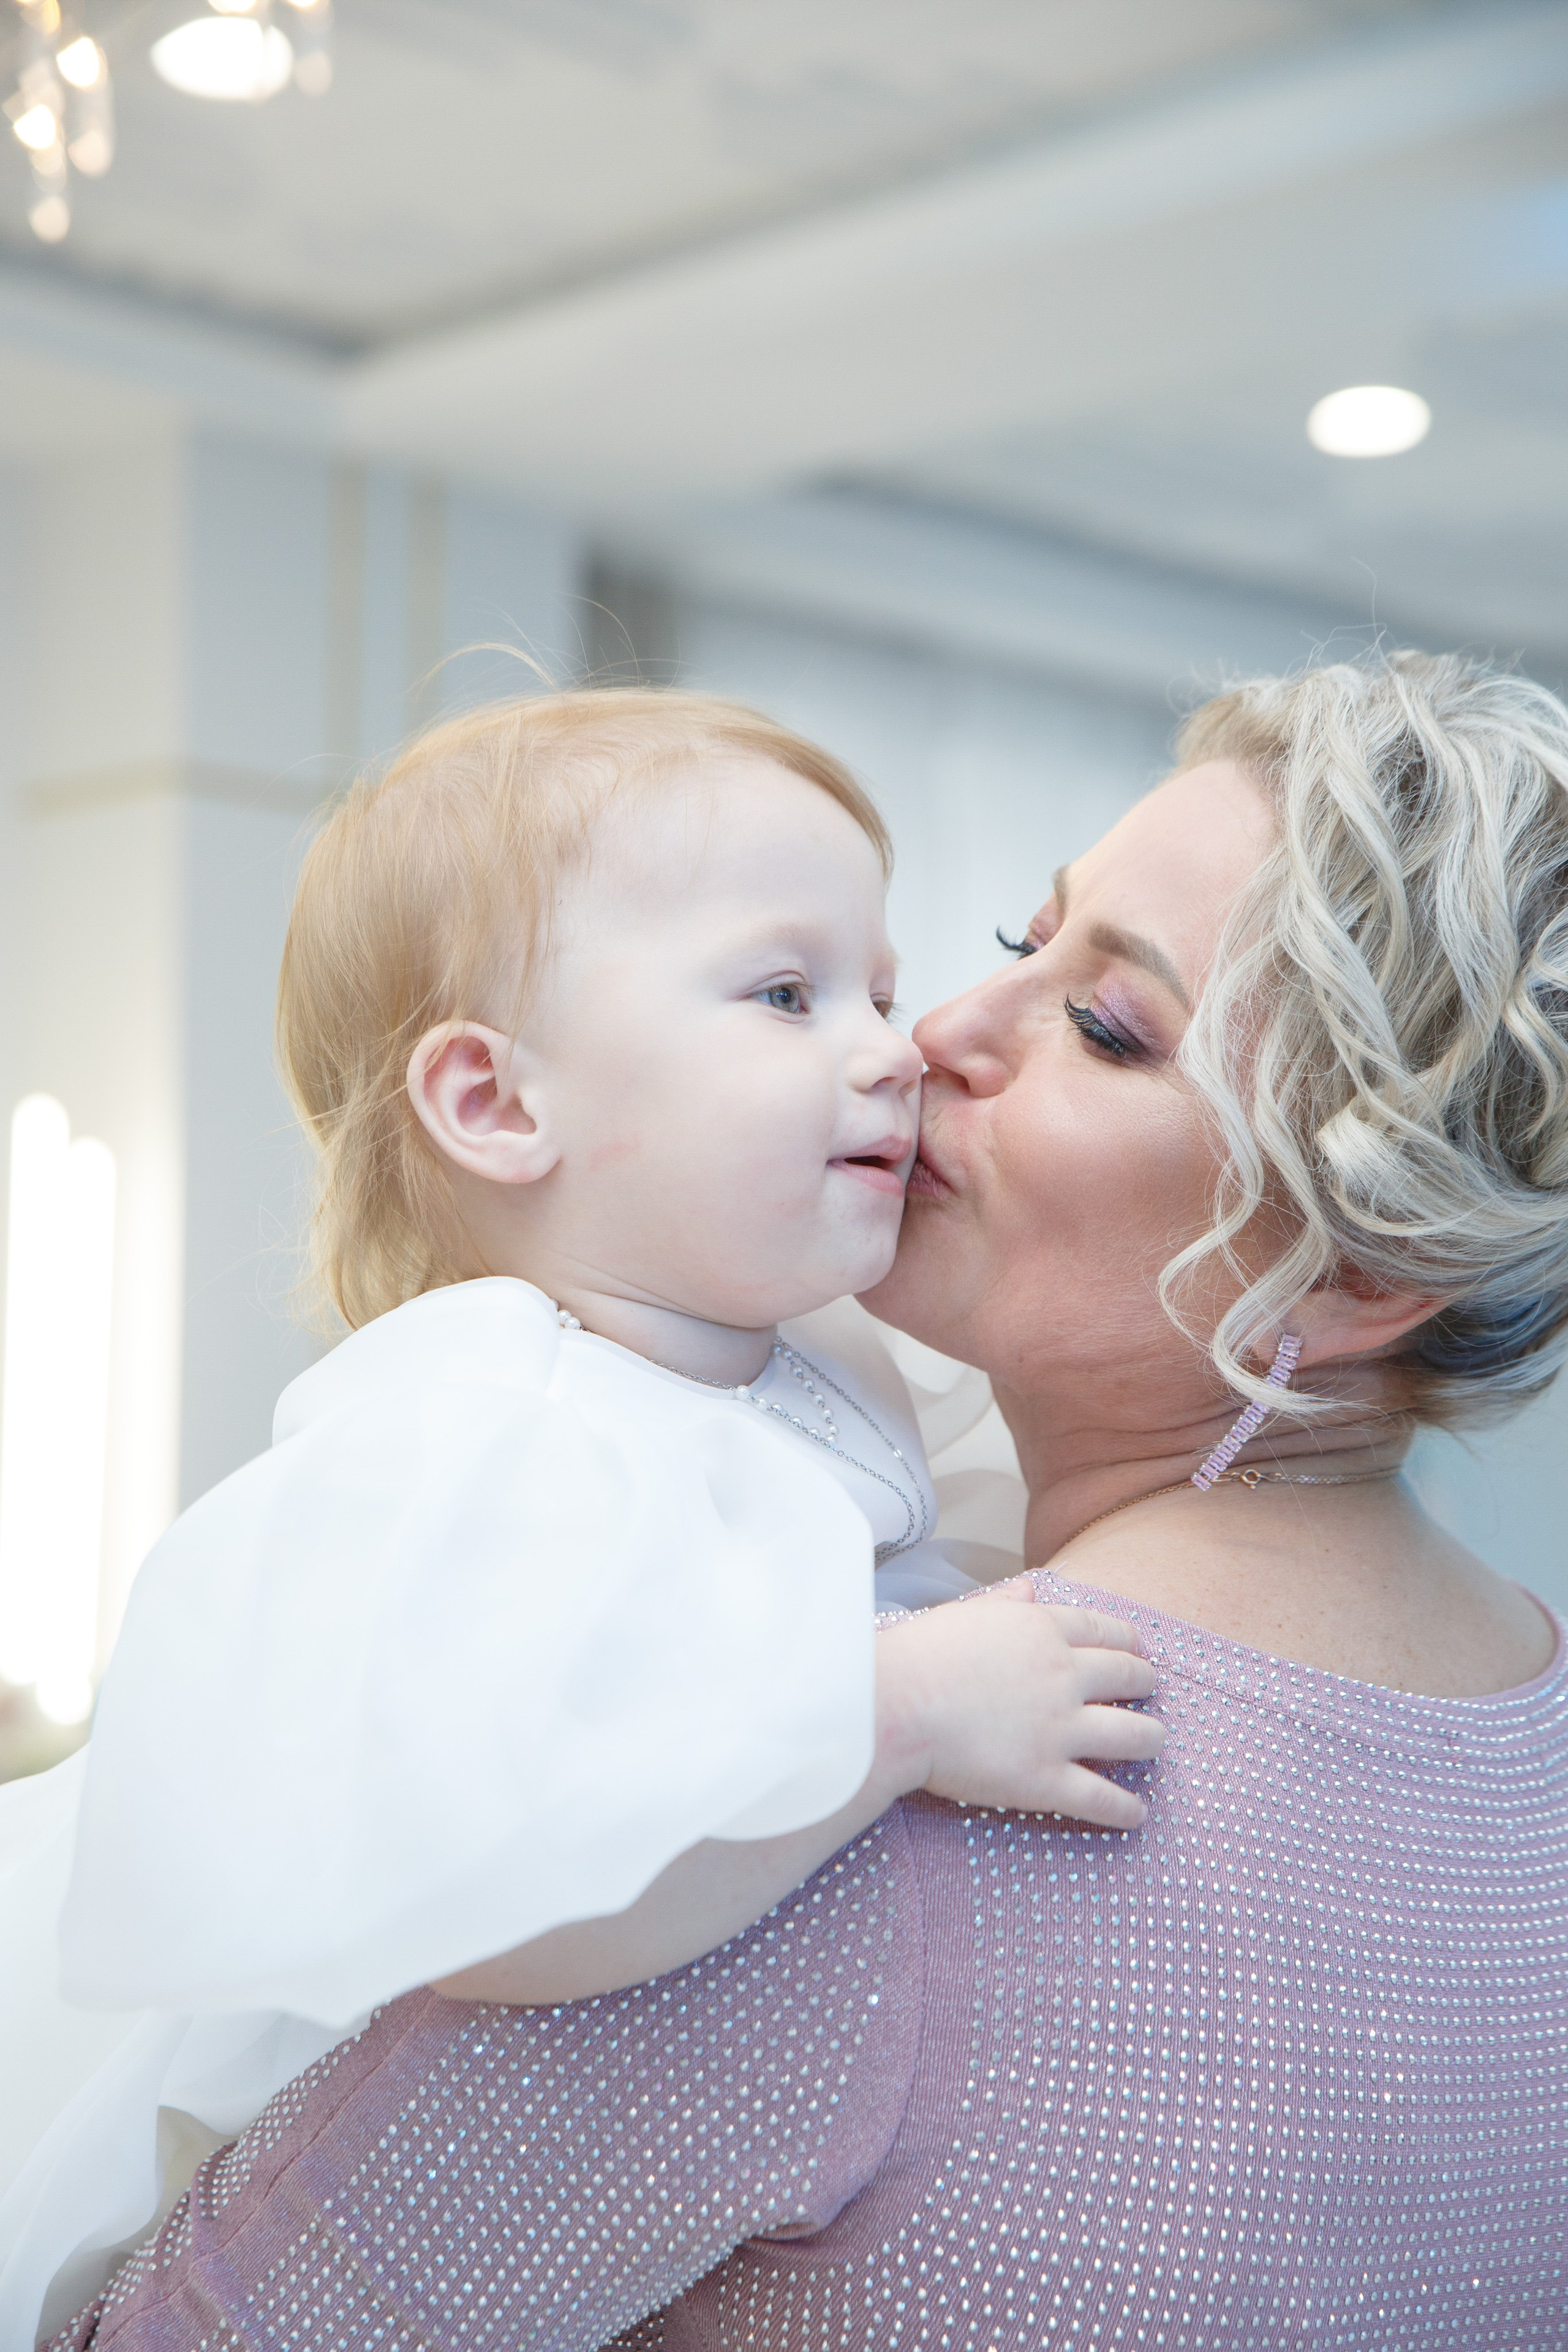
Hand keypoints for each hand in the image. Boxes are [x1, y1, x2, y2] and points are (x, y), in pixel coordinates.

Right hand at [875, 1580, 1163, 1829]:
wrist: (892, 1706)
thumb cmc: (917, 1657)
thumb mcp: (964, 1614)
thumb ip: (1005, 1602)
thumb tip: (1030, 1588)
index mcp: (1042, 1631)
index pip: (1105, 1630)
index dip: (1129, 1641)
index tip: (1136, 1650)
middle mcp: (1062, 1676)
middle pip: (1129, 1676)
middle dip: (1145, 1683)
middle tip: (1147, 1692)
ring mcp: (1059, 1729)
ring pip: (1133, 1736)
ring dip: (1151, 1740)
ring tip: (1152, 1744)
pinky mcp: (1045, 1778)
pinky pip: (1102, 1798)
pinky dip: (1126, 1809)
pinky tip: (1136, 1814)